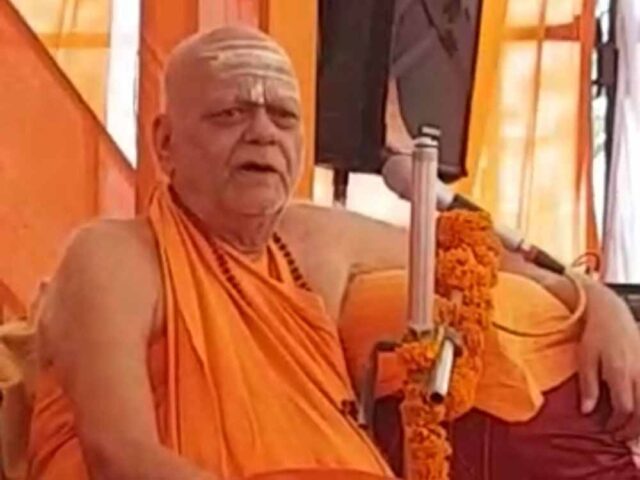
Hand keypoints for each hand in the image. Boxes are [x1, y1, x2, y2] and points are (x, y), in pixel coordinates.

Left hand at [578, 281, 639, 440]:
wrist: (612, 314)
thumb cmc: (595, 336)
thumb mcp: (585, 359)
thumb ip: (588, 386)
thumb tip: (587, 411)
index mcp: (620, 371)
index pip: (625, 408)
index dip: (617, 424)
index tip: (607, 430)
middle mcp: (639, 373)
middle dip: (633, 430)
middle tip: (620, 438)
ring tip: (632, 431)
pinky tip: (638, 413)